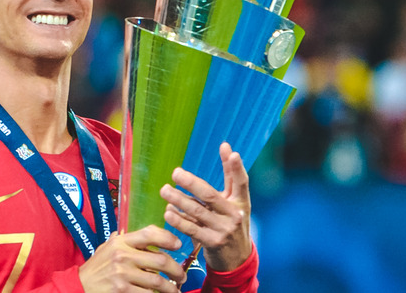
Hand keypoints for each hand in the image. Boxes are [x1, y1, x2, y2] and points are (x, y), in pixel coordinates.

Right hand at [79, 225, 185, 291]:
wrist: (79, 287)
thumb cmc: (96, 268)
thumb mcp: (107, 248)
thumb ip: (124, 240)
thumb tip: (144, 235)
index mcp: (121, 241)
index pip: (150, 233)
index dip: (168, 238)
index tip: (178, 245)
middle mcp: (123, 255)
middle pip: (161, 259)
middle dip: (176, 269)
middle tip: (182, 276)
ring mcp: (123, 274)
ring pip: (158, 280)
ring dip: (171, 288)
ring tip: (175, 290)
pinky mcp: (122, 290)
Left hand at [159, 142, 251, 271]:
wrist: (237, 259)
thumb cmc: (232, 222)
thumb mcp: (235, 201)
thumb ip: (230, 175)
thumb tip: (227, 146)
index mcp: (241, 202)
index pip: (241, 182)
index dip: (236, 167)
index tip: (232, 152)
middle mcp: (234, 215)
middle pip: (210, 195)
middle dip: (191, 183)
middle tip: (175, 173)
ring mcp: (223, 230)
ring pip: (197, 212)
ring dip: (178, 200)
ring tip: (164, 190)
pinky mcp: (212, 243)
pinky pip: (192, 229)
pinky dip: (179, 220)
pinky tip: (168, 212)